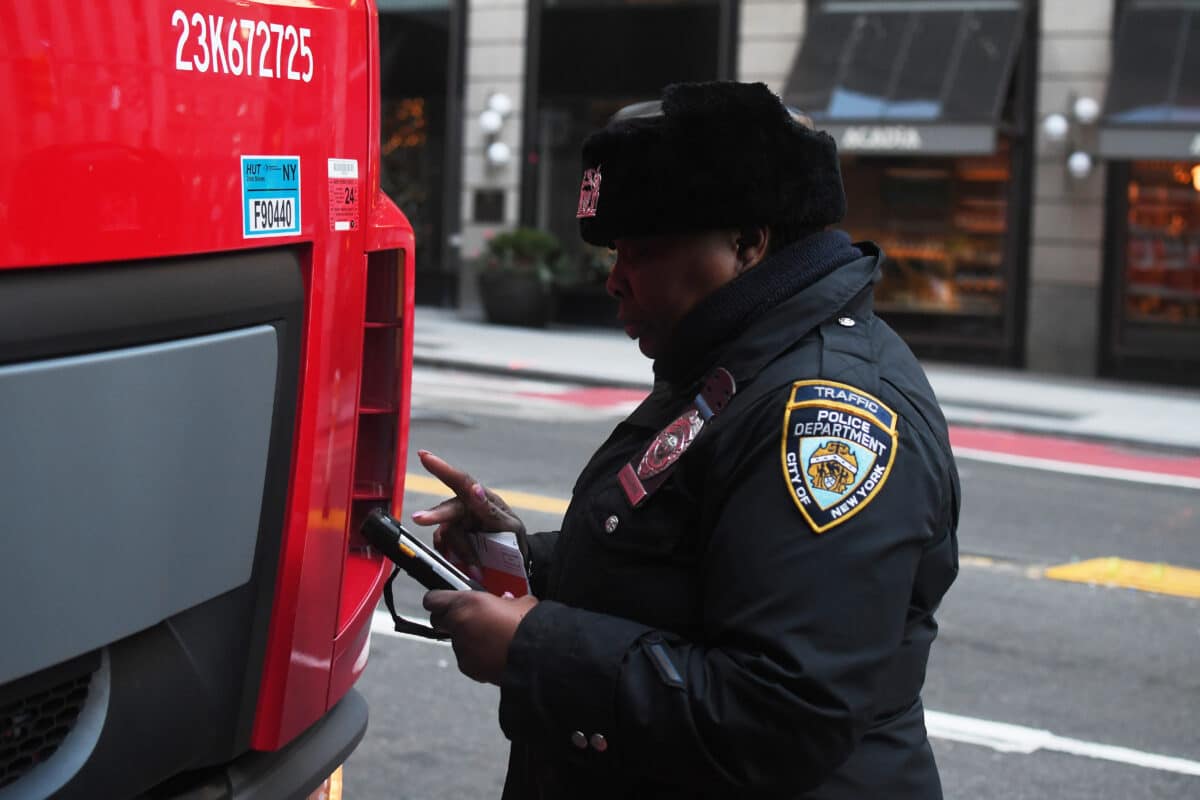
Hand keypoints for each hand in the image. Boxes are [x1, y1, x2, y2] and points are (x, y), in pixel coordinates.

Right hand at [410, 450, 528, 570]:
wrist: (513, 562)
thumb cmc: (513, 539)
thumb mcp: (509, 526)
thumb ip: (490, 509)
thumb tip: (475, 489)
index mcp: (482, 500)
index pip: (462, 481)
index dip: (441, 468)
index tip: (424, 456)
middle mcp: (466, 508)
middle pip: (447, 510)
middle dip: (435, 516)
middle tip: (419, 519)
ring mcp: (456, 524)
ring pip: (446, 534)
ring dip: (461, 552)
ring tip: (477, 568)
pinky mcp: (450, 540)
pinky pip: (443, 546)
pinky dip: (452, 557)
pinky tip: (464, 565)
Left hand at [423, 590, 537, 683]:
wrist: (537, 656)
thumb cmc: (529, 626)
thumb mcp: (519, 602)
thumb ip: (504, 601)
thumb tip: (505, 602)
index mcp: (467, 603)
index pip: (433, 599)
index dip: (438, 600)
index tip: (444, 601)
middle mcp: (458, 625)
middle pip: (438, 621)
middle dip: (450, 620)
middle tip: (469, 619)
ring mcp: (462, 648)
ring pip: (456, 641)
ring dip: (467, 638)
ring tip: (492, 639)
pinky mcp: (468, 667)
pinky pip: (467, 658)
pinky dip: (476, 656)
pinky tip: (494, 653)